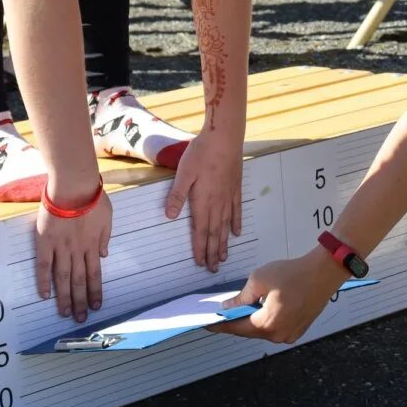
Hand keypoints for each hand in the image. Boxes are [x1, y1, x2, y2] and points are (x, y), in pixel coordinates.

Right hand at [34, 189, 112, 322]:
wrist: (73, 186)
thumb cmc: (92, 197)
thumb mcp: (108, 217)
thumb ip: (105, 236)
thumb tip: (103, 255)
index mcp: (93, 245)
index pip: (95, 274)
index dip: (95, 291)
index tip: (96, 306)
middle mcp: (78, 251)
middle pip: (80, 281)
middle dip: (81, 301)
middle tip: (80, 319)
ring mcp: (61, 248)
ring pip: (63, 278)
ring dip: (65, 297)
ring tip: (65, 313)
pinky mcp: (45, 242)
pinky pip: (44, 265)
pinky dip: (44, 281)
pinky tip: (45, 295)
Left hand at [163, 129, 241, 271]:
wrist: (224, 138)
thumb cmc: (201, 153)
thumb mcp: (184, 173)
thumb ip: (177, 195)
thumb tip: (170, 216)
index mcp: (203, 201)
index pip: (200, 231)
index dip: (200, 248)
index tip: (200, 263)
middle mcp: (217, 203)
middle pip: (214, 233)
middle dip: (213, 252)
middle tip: (213, 268)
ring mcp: (228, 196)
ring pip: (226, 226)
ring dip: (224, 243)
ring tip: (223, 257)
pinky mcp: (235, 188)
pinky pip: (236, 211)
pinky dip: (236, 223)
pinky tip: (236, 233)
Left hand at [211, 247, 343, 343]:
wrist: (323, 272)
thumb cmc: (293, 273)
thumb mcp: (259, 280)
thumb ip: (241, 297)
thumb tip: (229, 308)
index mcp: (266, 324)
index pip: (235, 328)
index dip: (219, 325)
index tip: (207, 324)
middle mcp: (278, 335)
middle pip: (249, 331)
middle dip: (237, 321)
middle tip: (224, 312)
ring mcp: (290, 334)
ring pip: (263, 330)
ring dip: (253, 320)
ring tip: (244, 306)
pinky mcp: (298, 329)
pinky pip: (276, 328)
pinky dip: (267, 320)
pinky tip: (263, 307)